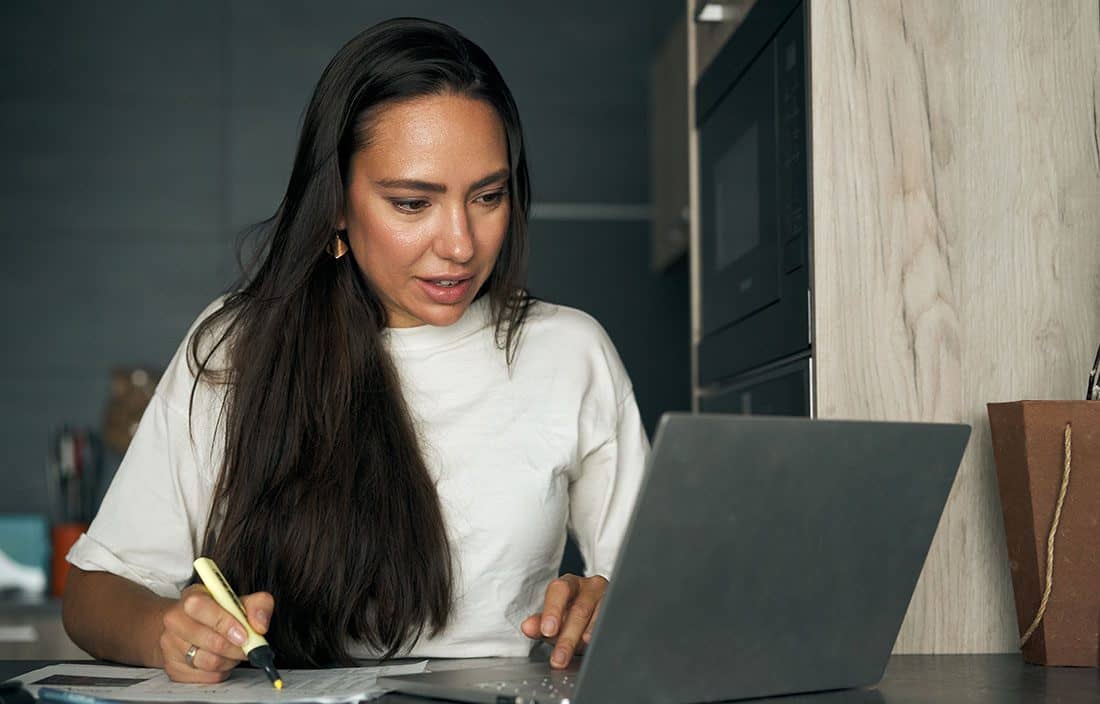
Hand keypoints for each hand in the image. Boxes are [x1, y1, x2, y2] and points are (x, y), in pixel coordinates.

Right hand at [159, 583, 273, 682]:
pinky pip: (206, 677)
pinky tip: (221, 660)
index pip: (201, 607)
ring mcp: (170, 646)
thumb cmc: (216, 613)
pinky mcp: (173, 669)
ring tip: (233, 651)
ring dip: (230, 660)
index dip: (226, 623)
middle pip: (211, 641)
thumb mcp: (240, 600)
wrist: (187, 627)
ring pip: (210, 662)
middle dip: (237, 647)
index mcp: (192, 597)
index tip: (244, 634)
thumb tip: (259, 625)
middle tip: (248, 646)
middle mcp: (175, 620)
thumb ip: (257, 605)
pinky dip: (221, 671)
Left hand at [521, 574, 607, 668]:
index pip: (559, 590)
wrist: (600, 614)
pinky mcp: (621, 609)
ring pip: (599, 616)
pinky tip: (600, 643)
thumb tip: (527, 627)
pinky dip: (606, 634)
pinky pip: (614, 621)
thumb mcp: (555, 620)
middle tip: (559, 658)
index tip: (547, 631)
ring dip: (589, 635)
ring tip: (583, 646)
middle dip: (568, 637)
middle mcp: (591, 586)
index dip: (553, 610)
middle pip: (579, 609)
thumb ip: (540, 624)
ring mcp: (609, 597)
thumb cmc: (574, 614)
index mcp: (569, 584)